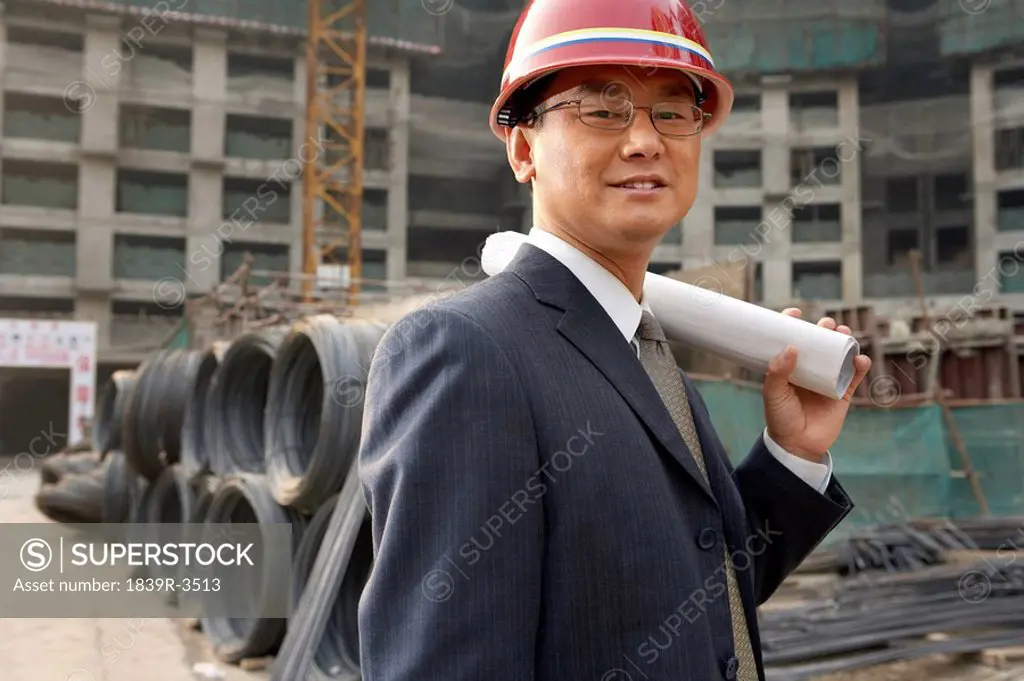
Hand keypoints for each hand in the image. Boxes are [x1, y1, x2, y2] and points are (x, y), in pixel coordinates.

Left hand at [761, 308, 871, 462]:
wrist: (797, 446)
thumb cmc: (780, 418)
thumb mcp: (773, 394)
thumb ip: (777, 373)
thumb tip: (791, 349)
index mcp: (790, 368)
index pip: (792, 341)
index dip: (794, 325)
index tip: (795, 313)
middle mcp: (810, 371)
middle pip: (820, 344)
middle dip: (825, 329)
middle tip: (826, 324)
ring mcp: (828, 380)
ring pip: (839, 355)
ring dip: (845, 342)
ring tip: (844, 333)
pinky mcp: (843, 393)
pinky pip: (855, 376)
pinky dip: (860, 366)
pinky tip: (861, 359)